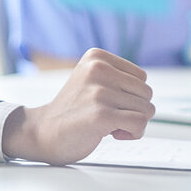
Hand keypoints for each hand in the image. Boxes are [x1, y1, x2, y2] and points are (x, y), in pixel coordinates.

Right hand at [1, 48, 155, 164]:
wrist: (41, 133)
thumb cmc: (73, 110)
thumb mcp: (92, 80)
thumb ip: (119, 78)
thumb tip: (148, 92)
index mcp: (97, 56)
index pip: (141, 77)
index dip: (131, 96)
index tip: (108, 103)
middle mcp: (98, 69)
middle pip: (146, 93)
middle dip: (134, 110)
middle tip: (109, 116)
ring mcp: (99, 92)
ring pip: (147, 109)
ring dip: (132, 123)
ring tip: (108, 124)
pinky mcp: (101, 114)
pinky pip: (140, 123)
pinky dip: (133, 134)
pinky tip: (112, 134)